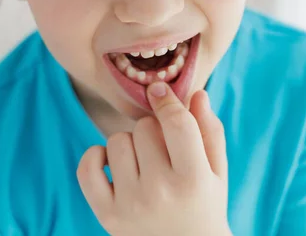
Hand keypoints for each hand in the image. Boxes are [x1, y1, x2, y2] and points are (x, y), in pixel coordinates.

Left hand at [77, 82, 230, 235]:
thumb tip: (197, 93)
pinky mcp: (107, 215)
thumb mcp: (218, 171)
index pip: (177, 123)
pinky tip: (113, 164)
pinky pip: (88, 167)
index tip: (159, 90)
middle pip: (144, 127)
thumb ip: (210, 131)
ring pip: (117, 141)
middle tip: (162, 149)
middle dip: (153, 129)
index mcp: (194, 179)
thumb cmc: (204, 204)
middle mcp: (161, 192)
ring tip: (143, 162)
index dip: (166, 99)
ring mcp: (131, 204)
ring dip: (129, 143)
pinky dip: (96, 157)